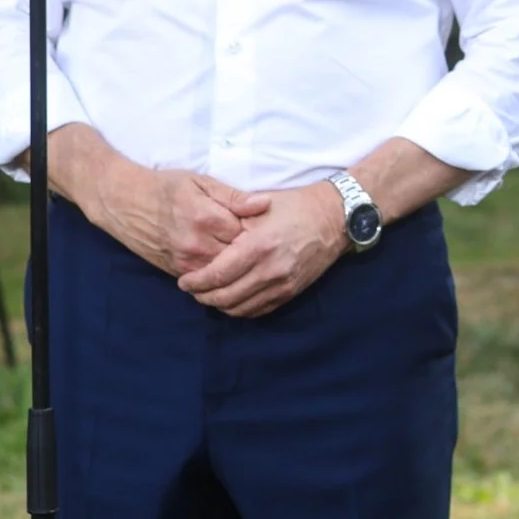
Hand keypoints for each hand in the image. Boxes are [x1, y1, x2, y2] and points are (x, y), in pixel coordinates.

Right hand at [85, 162, 269, 278]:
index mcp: (206, 218)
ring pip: (225, 273)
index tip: (267, 226)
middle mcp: (196, 244)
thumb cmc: (165, 187)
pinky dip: (220, 275)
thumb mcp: (201, 182)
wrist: (124, 203)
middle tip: (262, 244)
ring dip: (238, 266)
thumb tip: (265, 203)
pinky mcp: (176, 271)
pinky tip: (229, 266)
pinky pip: (207, 281)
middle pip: (239, 256)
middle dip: (252, 252)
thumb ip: (234, 196)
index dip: (261, 231)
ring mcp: (185, 261)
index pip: (249, 233)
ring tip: (248, 256)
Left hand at [176, 185, 348, 318]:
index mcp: (258, 246)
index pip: (216, 275)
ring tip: (210, 294)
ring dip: (219, 305)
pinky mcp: (291, 292)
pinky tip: (232, 298)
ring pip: (239, 309)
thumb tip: (203, 247)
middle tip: (192, 289)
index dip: (195, 282)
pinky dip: (240, 309)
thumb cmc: (293, 207)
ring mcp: (282, 284)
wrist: (334, 218)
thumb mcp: (258, 207)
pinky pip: (258, 310)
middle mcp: (270, 270)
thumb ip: (230, 226)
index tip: (184, 281)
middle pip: (224, 297)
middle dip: (202, 296)